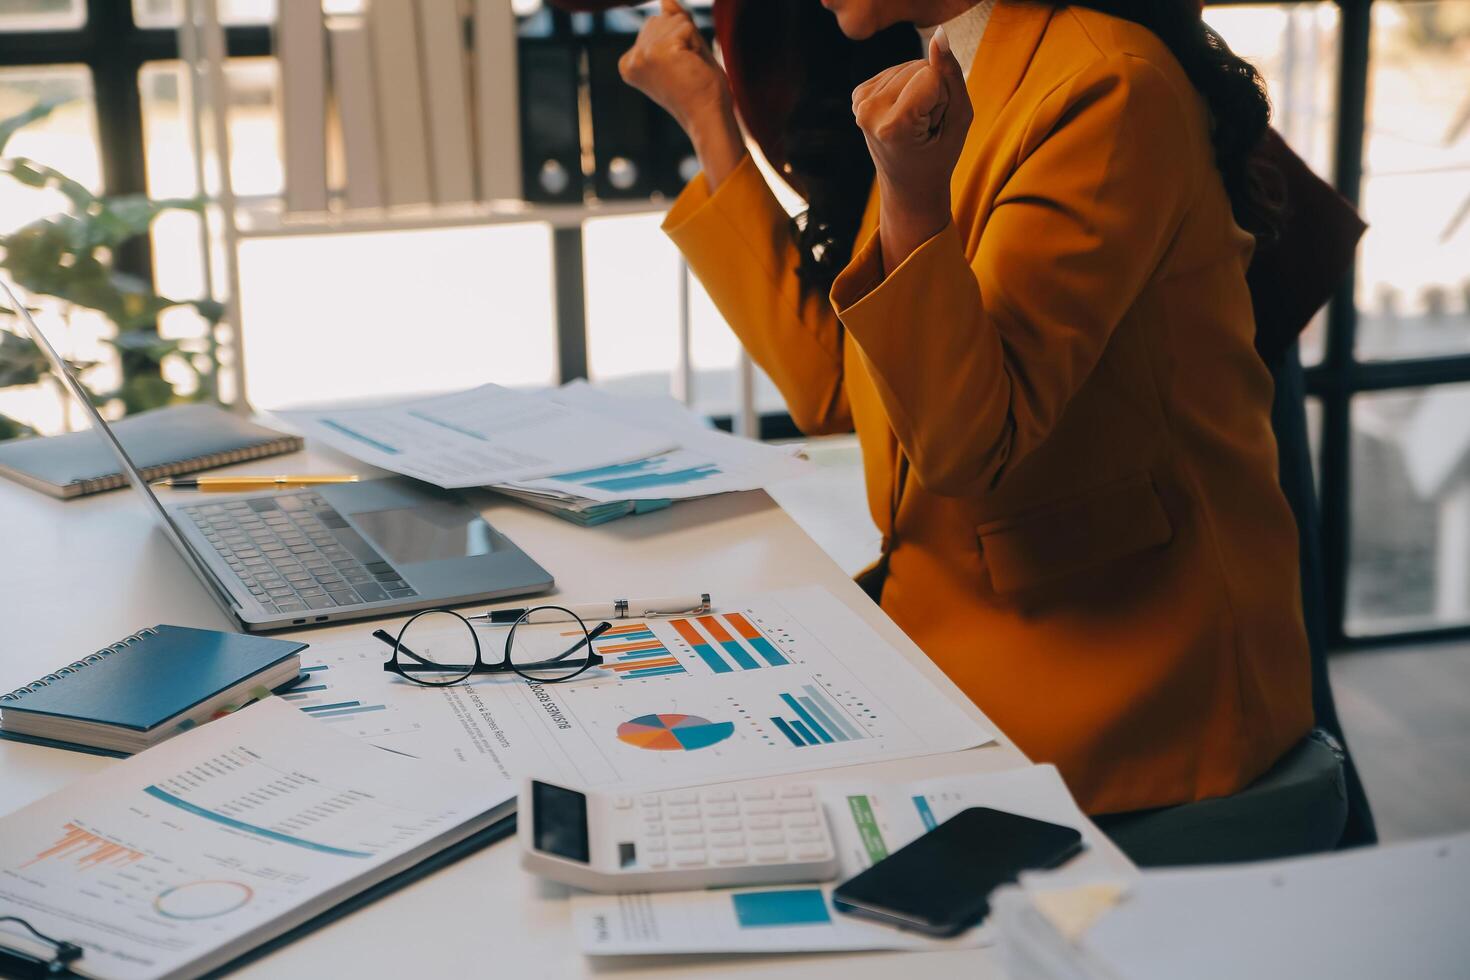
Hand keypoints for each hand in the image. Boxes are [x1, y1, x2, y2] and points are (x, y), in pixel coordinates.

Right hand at [620, 0, 731, 135]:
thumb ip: (672, 22)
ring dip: (691, 42)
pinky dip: (697, 43)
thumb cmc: (698, 89)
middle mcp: (630, 59)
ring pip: (675, 20)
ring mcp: (643, 54)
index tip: (677, 72)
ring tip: (690, 69)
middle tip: (686, 70)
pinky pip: (687, 25)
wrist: (707, 116)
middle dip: (682, 39)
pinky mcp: (660, 51)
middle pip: (662, 19)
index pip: (654, 24)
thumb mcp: (682, 49)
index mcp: (628, 62)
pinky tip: (693, 67)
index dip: (676, 43)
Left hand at [852, 28, 971, 272]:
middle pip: (918, 67)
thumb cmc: (938, 157)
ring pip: (907, 66)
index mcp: (892, 125)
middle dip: (931, 91)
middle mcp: (868, 111)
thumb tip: (940, 35)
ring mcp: (859, 103)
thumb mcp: (958, 120)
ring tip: (915, 123)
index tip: (934, 127)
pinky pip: (895, 71)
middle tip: (925, 127)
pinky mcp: (858, 95)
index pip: (931, 76)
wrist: (907, 186)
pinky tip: (903, 113)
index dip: (943, 98)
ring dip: (919, 89)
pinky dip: (904, 88)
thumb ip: (951, 76)